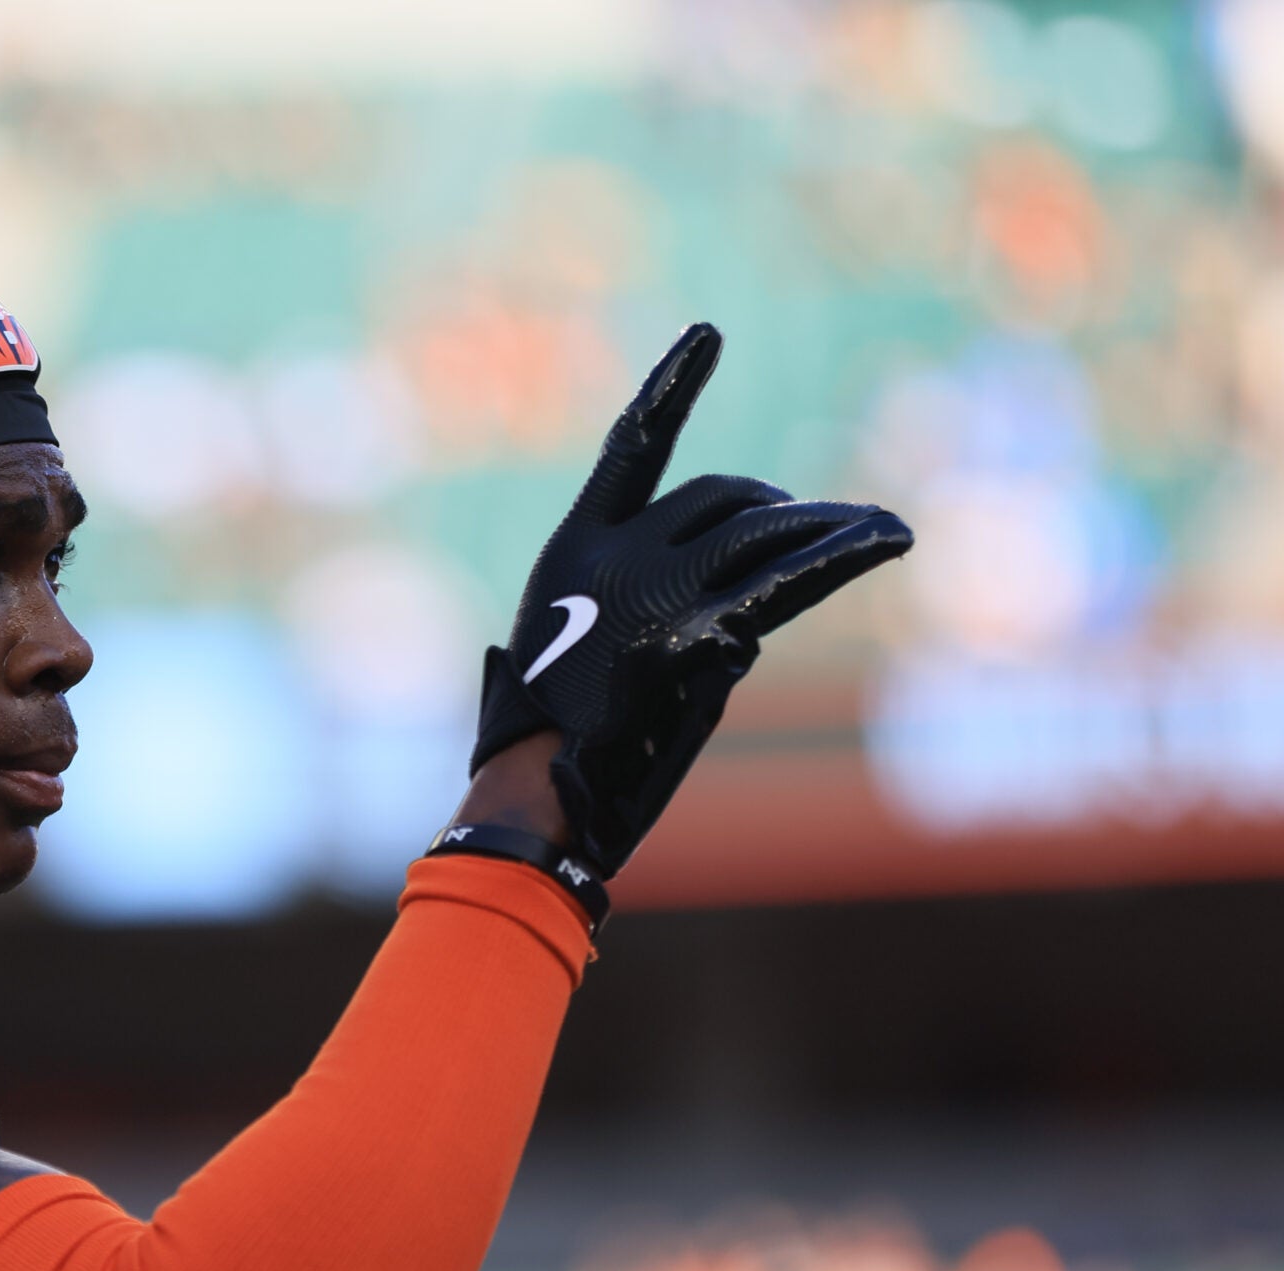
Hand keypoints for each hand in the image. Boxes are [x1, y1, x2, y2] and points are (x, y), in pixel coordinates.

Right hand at [472, 323, 912, 875]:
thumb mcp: (576, 640)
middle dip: (778, 510)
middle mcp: (617, 553)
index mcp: (577, 544)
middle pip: (723, 497)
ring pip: (763, 531)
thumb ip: (644, 597)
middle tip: (816, 531)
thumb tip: (746, 609)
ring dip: (826, 528)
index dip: (671, 386)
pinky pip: (787, 583)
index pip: (631, 445)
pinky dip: (843, 557)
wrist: (536, 780)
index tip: (708, 334)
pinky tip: (889, 538)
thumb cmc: (557, 732)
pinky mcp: (694, 636)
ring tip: (880, 530)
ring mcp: (654, 591)